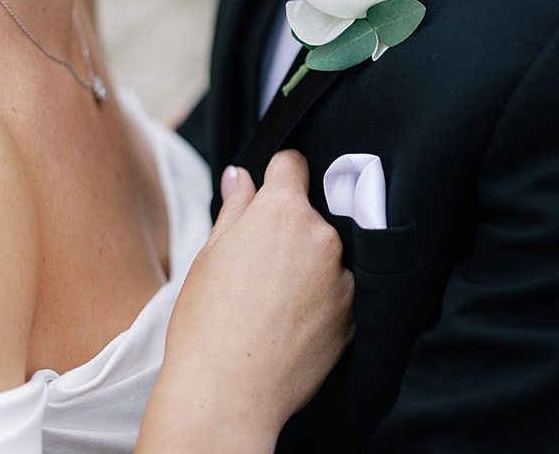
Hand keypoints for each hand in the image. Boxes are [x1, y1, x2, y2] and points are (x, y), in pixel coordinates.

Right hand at [137, 151, 353, 453]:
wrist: (227, 394)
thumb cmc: (206, 324)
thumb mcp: (209, 254)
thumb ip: (235, 208)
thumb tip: (242, 177)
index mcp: (282, 211)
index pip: (293, 164)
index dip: (278, 174)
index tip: (270, 189)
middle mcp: (322, 237)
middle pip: (310, 214)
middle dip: (289, 228)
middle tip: (258, 264)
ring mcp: (342, 278)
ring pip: (326, 254)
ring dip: (309, 264)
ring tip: (272, 302)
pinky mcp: (352, 318)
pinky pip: (338, 292)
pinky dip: (321, 299)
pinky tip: (289, 323)